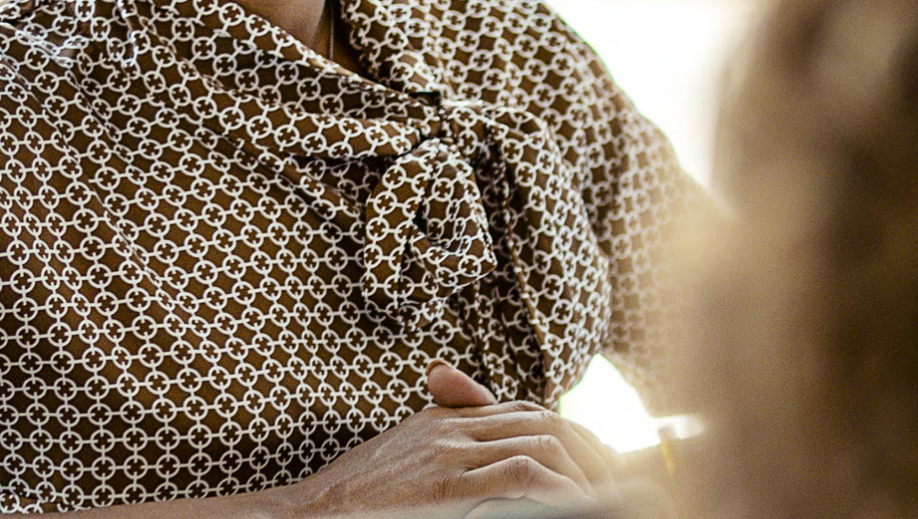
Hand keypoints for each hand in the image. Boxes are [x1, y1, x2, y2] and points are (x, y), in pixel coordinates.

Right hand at [273, 363, 620, 516]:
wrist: (302, 516)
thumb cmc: (347, 502)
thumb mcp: (400, 463)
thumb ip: (441, 451)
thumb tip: (496, 469)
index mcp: (442, 418)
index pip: (522, 409)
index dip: (565, 429)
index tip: (594, 455)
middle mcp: (450, 426)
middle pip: (542, 420)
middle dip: (587, 446)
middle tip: (616, 475)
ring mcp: (448, 451)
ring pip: (541, 441)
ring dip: (582, 469)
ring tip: (606, 496)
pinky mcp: (446, 483)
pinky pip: (523, 474)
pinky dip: (558, 486)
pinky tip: (577, 505)